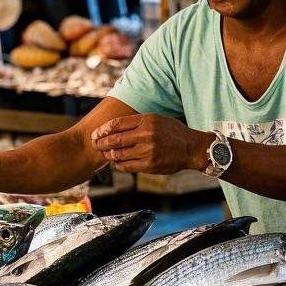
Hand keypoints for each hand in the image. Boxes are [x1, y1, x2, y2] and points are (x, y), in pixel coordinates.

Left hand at [91, 113, 210, 174]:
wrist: (191, 148)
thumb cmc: (173, 132)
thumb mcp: (157, 119)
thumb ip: (138, 122)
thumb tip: (115, 127)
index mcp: (146, 120)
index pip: (117, 124)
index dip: (103, 129)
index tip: (96, 133)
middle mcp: (146, 135)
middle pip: (115, 139)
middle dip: (101, 143)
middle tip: (95, 144)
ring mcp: (148, 151)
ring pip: (119, 154)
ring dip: (109, 155)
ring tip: (106, 154)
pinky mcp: (150, 165)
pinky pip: (127, 166)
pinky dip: (118, 165)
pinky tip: (117, 163)